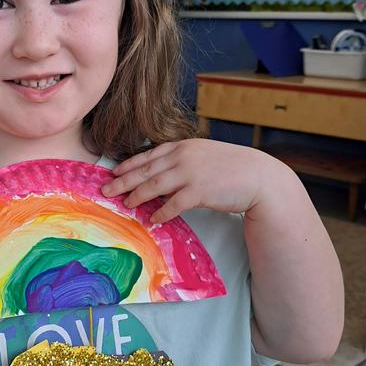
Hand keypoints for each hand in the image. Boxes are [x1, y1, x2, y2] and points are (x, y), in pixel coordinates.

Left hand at [102, 139, 289, 222]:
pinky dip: (161, 213)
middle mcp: (184, 156)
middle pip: (145, 169)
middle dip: (123, 181)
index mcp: (183, 146)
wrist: (259, 176)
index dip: (128, 164)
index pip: (148, 154)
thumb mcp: (204, 155)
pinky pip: (174, 204)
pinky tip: (153, 219)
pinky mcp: (200, 191)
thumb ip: (183, 160)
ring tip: (125, 204)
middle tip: (106, 190)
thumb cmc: (232, 168)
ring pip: (155, 185)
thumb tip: (161, 172)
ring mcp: (191, 173)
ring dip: (137, 196)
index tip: (113, 172)